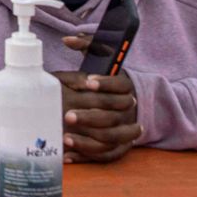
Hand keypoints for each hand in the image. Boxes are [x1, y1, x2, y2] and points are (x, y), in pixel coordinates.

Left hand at [56, 46, 141, 162]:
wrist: (132, 102)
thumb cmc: (107, 79)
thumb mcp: (104, 60)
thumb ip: (88, 46)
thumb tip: (67, 40)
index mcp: (127, 86)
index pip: (121, 85)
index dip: (105, 83)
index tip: (87, 81)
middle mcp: (130, 110)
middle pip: (113, 116)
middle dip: (90, 116)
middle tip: (67, 116)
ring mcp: (127, 130)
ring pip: (111, 139)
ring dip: (88, 141)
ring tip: (65, 138)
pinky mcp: (121, 147)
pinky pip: (106, 155)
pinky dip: (87, 156)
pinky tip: (66, 155)